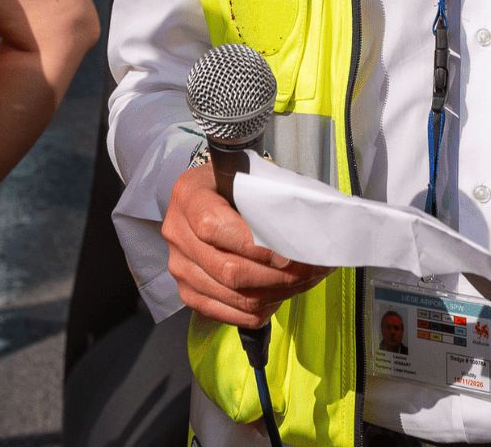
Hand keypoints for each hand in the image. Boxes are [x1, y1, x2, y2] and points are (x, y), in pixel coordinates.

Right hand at [161, 162, 331, 327]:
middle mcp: (178, 234)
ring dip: (279, 293)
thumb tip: (303, 228)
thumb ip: (265, 197)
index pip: (215, 227)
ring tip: (305, 280)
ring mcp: (181, 268)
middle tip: (311, 269)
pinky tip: (282, 292)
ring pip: (236, 297)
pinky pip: (233, 314)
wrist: (205, 195)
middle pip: (229, 270)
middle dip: (279, 276)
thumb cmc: (230, 184)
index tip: (288, 251)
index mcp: (189, 197)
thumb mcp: (244, 175)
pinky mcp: (190, 294)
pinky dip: (264, 308)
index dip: (255, 246)